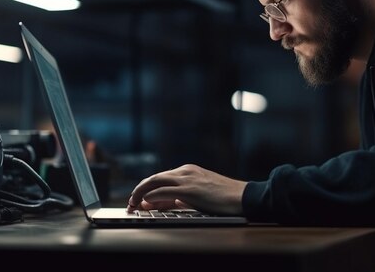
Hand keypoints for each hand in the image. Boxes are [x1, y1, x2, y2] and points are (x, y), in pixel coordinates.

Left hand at [126, 164, 246, 214]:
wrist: (243, 196)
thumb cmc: (225, 198)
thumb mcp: (200, 194)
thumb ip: (183, 197)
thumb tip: (168, 203)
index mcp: (189, 170)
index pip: (161, 178)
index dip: (147, 189)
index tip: (139, 200)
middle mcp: (185, 171)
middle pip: (154, 177)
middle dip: (140, 189)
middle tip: (131, 202)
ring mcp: (187, 179)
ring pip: (155, 182)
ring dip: (141, 193)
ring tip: (133, 204)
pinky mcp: (189, 190)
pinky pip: (163, 191)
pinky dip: (151, 197)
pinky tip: (144, 203)